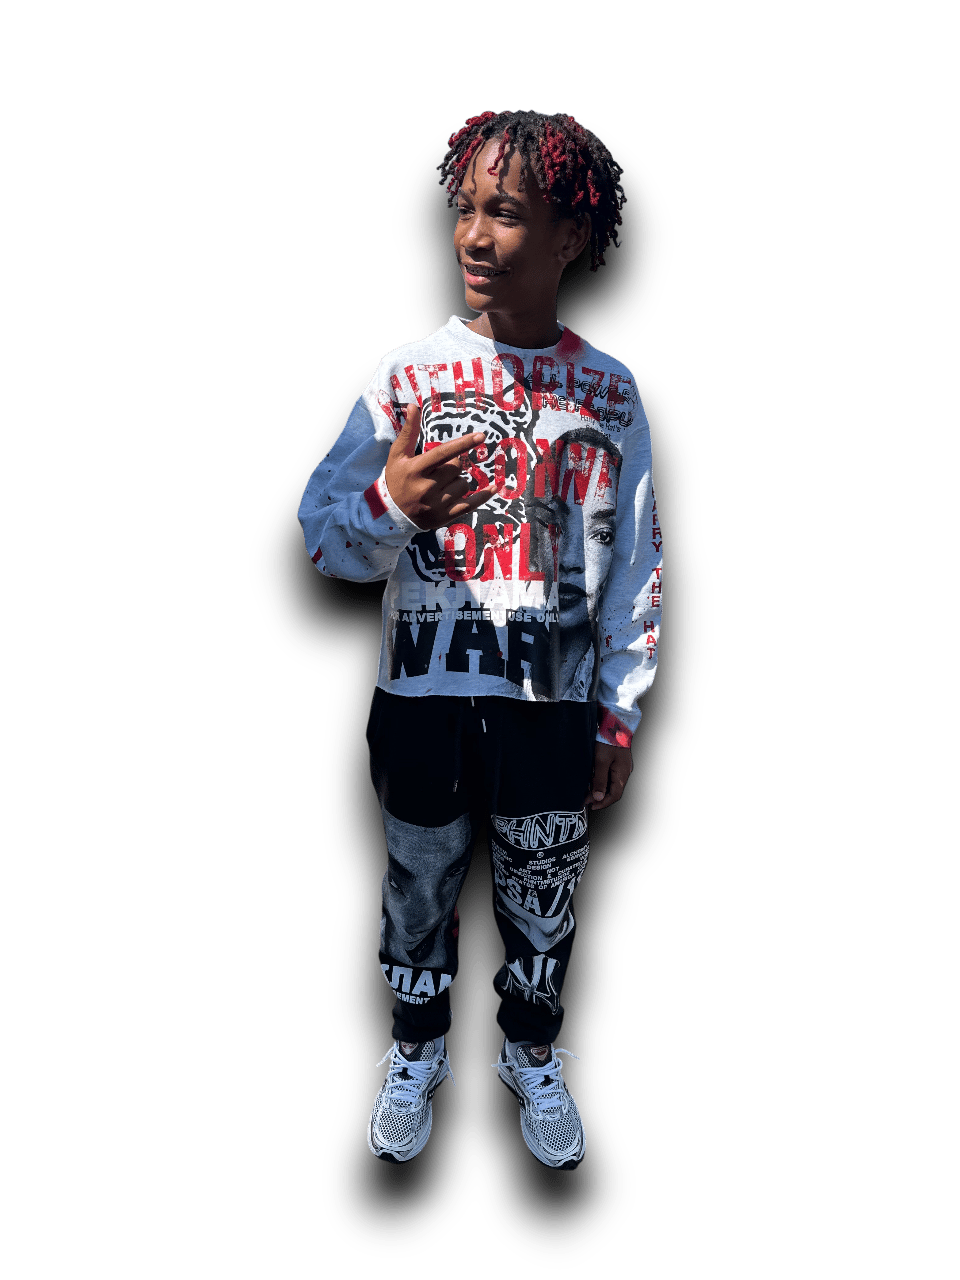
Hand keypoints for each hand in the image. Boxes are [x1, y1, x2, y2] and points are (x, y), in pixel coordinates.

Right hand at [385, 403, 493, 530]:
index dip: (463, 444)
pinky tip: (494, 488)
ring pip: (463, 484)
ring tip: (442, 486)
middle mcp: (426, 488)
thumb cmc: (395, 479)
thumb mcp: (397, 455)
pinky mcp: (444, 517)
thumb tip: (413, 406)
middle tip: (438, 472)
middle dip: (452, 466)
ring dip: (458, 481)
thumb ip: (409, 431)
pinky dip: (483, 496)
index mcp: (416, 469)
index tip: (481, 436)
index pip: (443, 454)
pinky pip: (470, 505)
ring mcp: (436, 504)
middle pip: (456, 468)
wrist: (389, 514)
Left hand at [585, 743, 632, 810]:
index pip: (614, 795)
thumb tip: (599, 798)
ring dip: (600, 788)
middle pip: (613, 790)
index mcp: (622, 774)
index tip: (591, 806)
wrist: (614, 723)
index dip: (603, 803)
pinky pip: (610, 774)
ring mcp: (622, 765)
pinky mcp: (618, 759)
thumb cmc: (607, 741)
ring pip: (611, 782)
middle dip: (600, 797)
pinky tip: (592, 778)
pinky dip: (602, 779)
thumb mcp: (600, 761)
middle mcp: (624, 771)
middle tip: (586, 799)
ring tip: (587, 790)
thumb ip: (600, 780)